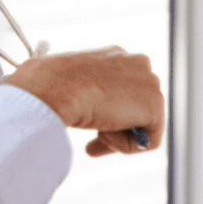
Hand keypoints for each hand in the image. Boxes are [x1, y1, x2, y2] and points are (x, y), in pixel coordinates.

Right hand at [3, 46, 163, 155]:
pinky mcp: (155, 106)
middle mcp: (137, 64)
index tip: (92, 129)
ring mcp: (149, 83)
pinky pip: (147, 141)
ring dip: (115, 137)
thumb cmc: (48, 86)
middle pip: (136, 108)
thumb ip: (80, 93)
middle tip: (91, 145)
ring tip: (94, 134)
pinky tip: (104, 135)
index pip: (123, 89)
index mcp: (115, 56)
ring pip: (140, 125)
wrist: (53, 87)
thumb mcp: (65, 85)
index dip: (108, 114)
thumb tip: (77, 108)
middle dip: (116, 129)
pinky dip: (124, 147)